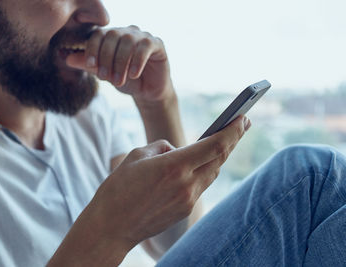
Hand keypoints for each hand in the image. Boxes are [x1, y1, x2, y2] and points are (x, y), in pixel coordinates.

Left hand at [66, 25, 172, 101]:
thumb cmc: (125, 81)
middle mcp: (127, 32)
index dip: (93, 48)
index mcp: (112, 37)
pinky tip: (133, 75)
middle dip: (106, 58)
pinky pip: (145, 46)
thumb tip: (67, 58)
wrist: (147, 92)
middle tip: (104, 78)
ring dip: (121, 63)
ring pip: (128, 41)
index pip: (98, 34)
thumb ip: (89, 65)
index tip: (91, 66)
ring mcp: (143, 37)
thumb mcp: (105, 74)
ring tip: (118, 81)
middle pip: (112, 36)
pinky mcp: (157, 44)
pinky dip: (137, 61)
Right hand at [84, 116, 249, 249]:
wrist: (111, 226)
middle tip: (242, 124)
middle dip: (234, 139)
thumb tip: (177, 150)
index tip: (243, 118)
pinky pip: (200, 186)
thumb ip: (163, 148)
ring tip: (221, 142)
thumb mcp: (137, 155)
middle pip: (220, 159)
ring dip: (218, 156)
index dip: (233, 131)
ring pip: (212, 173)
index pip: (215, 146)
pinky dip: (202, 172)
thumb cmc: (118, 188)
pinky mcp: (184, 211)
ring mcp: (187, 201)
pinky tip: (197, 165)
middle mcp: (186, 185)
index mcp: (174, 166)